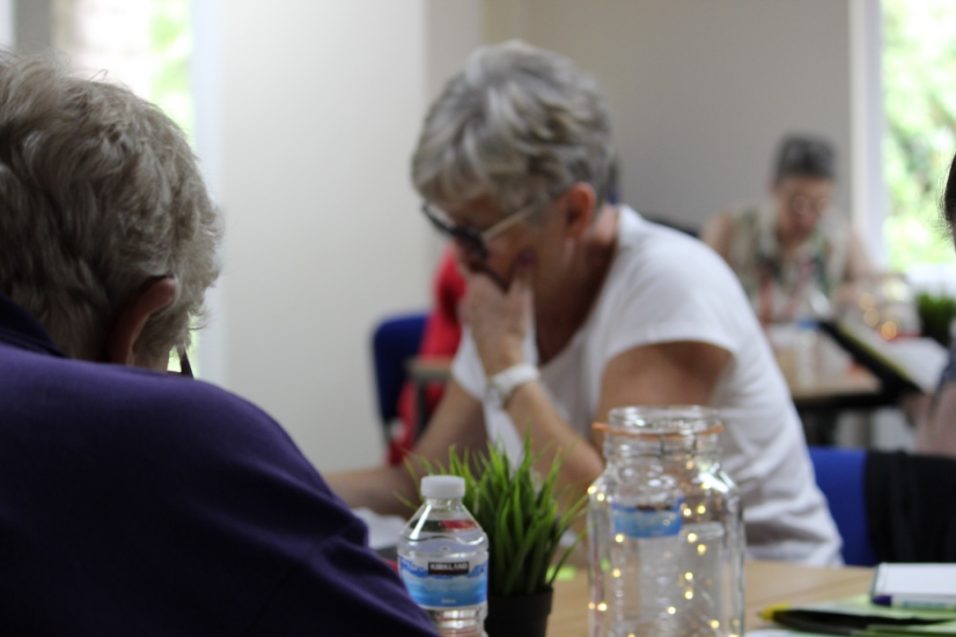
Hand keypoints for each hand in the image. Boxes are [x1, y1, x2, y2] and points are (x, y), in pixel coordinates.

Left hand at [459, 252, 533, 375]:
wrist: (501, 363)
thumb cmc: (511, 328)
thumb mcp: (522, 298)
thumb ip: (524, 274)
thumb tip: (527, 252)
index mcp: (478, 286)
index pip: (463, 262)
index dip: (461, 251)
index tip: (460, 239)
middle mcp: (470, 298)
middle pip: (472, 278)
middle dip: (480, 268)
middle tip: (492, 257)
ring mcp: (471, 315)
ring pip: (475, 295)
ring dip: (484, 287)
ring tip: (499, 281)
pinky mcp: (475, 329)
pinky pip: (478, 309)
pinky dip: (486, 303)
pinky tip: (499, 307)